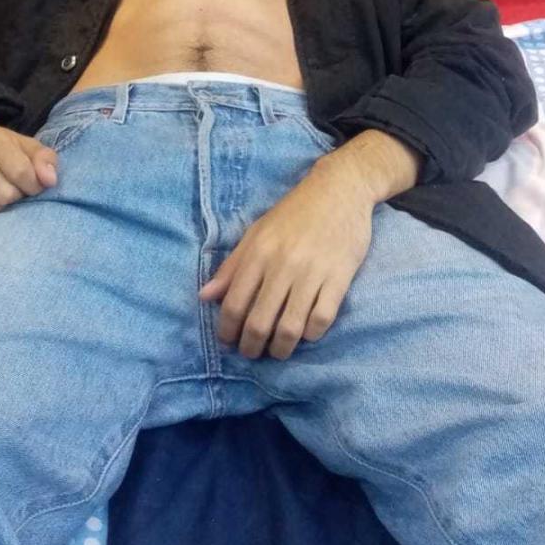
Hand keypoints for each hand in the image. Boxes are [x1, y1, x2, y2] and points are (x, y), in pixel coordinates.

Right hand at [0, 113, 59, 218]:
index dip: (33, 186)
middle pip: (3, 195)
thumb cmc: (2, 148)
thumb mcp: (26, 146)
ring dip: (1, 210)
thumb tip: (50, 180)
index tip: (34, 187)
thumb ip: (44, 159)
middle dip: (16, 198)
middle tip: (16, 193)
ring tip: (3, 198)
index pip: (20, 171)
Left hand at [198, 163, 375, 359]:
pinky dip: (311, 335)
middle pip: (260, 322)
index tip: (227, 342)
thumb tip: (204, 297)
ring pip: (291, 327)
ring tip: (277, 351)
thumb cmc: (294, 213)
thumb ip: (231, 266)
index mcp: (258, 252)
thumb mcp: (256, 232)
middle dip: (251, 347)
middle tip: (251, 353)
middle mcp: (283, 264)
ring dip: (281, 349)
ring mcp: (313, 272)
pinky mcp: (340, 278)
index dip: (227, 330)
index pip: (234, 303)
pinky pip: (322, 320)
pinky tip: (306, 333)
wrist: (338, 190)